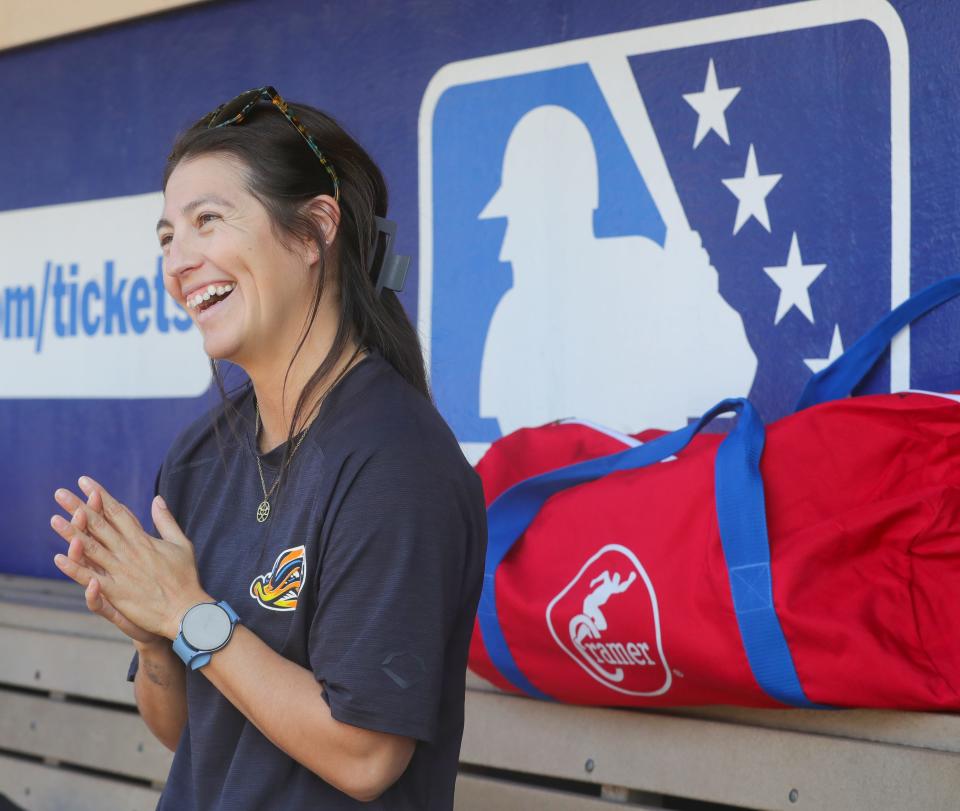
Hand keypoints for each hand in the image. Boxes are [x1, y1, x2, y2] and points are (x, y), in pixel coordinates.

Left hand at [50, 477, 209, 640]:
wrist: (186, 611)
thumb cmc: (185, 577)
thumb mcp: (181, 543)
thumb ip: (166, 520)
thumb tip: (157, 498)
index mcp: (143, 539)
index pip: (117, 512)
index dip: (100, 496)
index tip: (85, 482)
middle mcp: (129, 551)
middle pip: (100, 525)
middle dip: (79, 507)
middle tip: (60, 493)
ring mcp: (121, 571)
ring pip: (91, 548)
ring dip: (71, 533)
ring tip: (54, 519)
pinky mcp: (116, 591)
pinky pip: (91, 577)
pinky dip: (74, 568)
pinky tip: (59, 558)